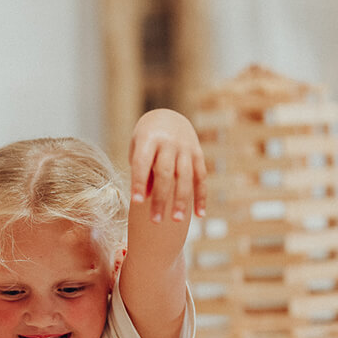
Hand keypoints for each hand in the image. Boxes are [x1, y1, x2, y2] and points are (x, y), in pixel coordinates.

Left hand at [129, 109, 206, 223]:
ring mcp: (186, 148)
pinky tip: (200, 214)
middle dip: (160, 197)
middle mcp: (169, 142)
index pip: (143, 162)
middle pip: (165, 173)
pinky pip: (201, 177)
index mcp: (149, 138)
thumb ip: (143, 171)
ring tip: (177, 220)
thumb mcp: (138, 148)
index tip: (136, 202)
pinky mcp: (198, 154)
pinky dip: (201, 196)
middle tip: (155, 221)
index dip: (139, 182)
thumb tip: (147, 197)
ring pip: (185, 176)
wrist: (169, 116)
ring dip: (181, 200)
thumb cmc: (147, 138)